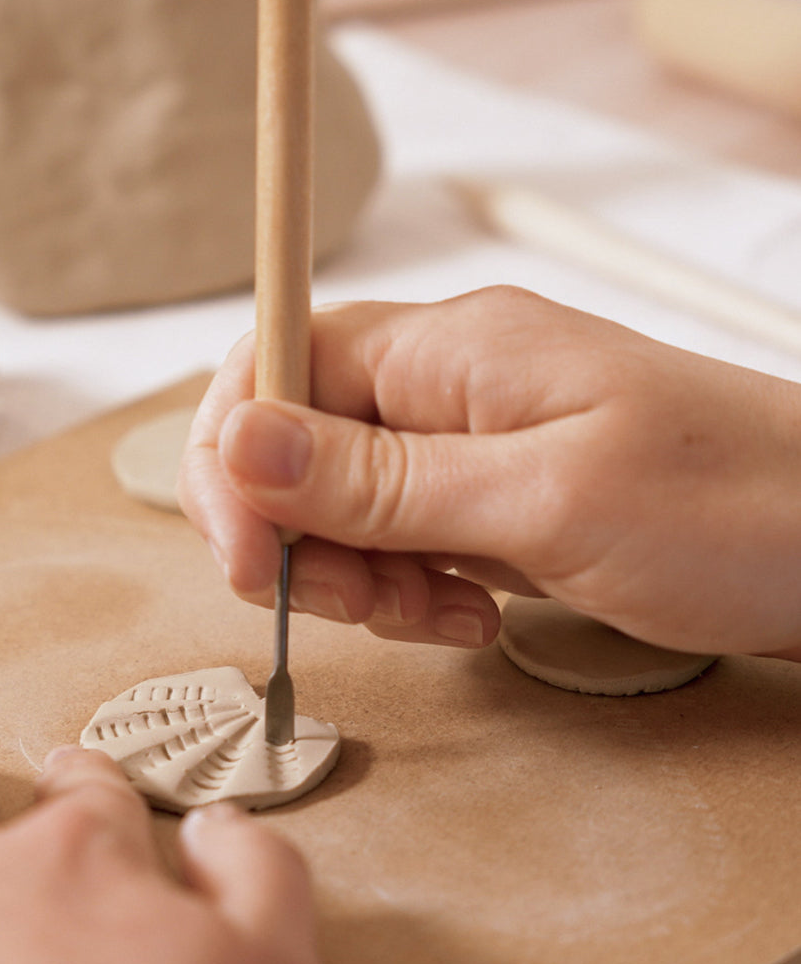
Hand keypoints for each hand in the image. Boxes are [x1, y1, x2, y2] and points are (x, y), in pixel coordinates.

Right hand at [179, 288, 800, 660]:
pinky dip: (405, 587)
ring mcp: (465, 439)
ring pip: (339, 502)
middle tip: (357, 603)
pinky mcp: (489, 492)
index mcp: (445, 349)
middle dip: (297, 535)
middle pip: (295, 443)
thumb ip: (378, 478)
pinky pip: (398, 536)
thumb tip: (239, 442)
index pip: (274, 363)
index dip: (235, 458)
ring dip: (355, 573)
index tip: (249, 559)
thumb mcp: (540, 500)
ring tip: (437, 614)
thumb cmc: (728, 505)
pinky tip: (464, 614)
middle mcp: (441, 382)